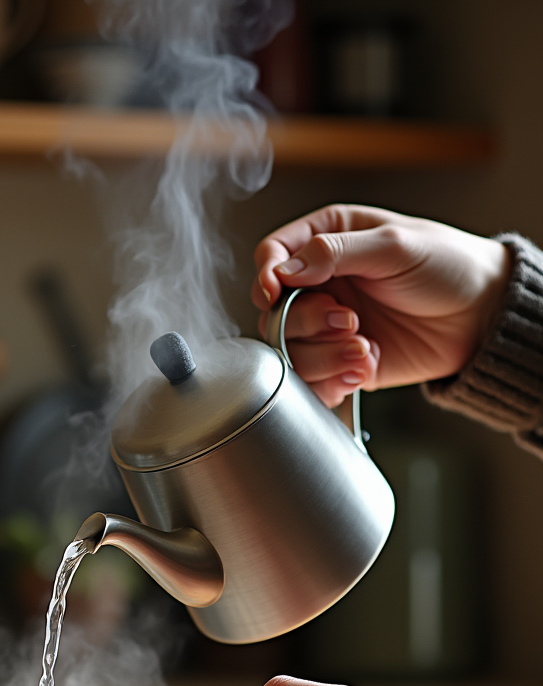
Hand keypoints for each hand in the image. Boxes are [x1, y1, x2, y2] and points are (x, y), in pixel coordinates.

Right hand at [252, 205, 510, 407]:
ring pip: (289, 351)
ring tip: (362, 349)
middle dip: (305, 322)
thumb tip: (284, 269)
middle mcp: (320, 285)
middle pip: (273, 311)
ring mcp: (326, 327)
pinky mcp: (339, 361)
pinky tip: (362, 369)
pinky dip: (331, 382)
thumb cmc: (448, 266)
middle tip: (348, 321)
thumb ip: (334, 252)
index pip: (272, 255)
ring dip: (322, 356)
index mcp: (326, 242)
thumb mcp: (394, 245)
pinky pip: (311, 381)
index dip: (266, 275)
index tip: (275, 291)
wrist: (482, 316)